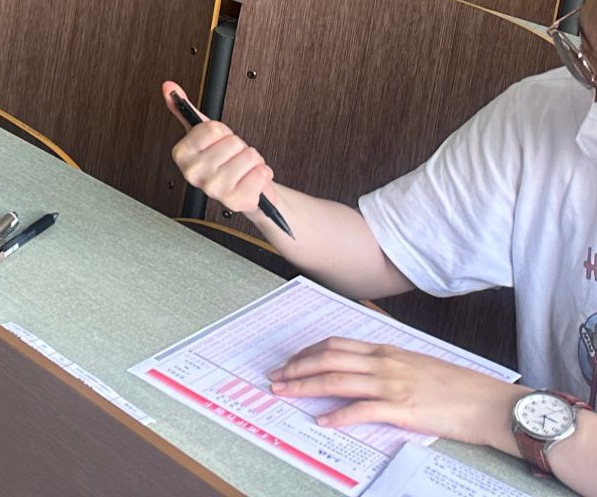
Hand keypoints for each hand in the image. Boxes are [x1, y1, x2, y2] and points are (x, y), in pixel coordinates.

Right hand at [165, 92, 274, 214]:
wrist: (245, 190)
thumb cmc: (225, 161)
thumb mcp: (204, 134)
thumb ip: (185, 109)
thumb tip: (169, 88)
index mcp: (182, 154)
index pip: (213, 128)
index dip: (223, 132)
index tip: (219, 142)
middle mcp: (193, 173)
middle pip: (232, 142)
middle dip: (239, 146)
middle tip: (233, 157)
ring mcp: (214, 189)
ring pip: (248, 156)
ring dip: (253, 161)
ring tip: (243, 168)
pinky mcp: (236, 200)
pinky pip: (260, 174)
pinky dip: (262, 174)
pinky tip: (252, 179)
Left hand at [269, 338, 523, 446]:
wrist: (490, 403)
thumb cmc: (458, 387)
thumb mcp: (418, 365)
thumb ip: (390, 365)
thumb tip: (365, 371)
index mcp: (387, 351)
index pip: (336, 345)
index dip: (307, 352)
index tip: (290, 361)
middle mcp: (385, 363)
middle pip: (328, 359)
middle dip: (296, 367)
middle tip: (275, 377)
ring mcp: (392, 385)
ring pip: (337, 380)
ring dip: (305, 387)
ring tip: (285, 393)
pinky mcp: (403, 409)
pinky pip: (362, 410)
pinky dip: (338, 414)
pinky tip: (323, 420)